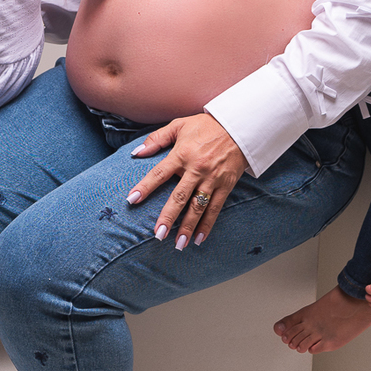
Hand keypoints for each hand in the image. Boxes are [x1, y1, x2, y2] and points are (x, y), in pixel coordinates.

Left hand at [125, 113, 246, 247]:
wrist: (239, 126)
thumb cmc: (206, 126)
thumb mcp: (179, 125)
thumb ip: (156, 139)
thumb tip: (136, 153)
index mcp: (182, 154)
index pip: (159, 174)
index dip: (145, 187)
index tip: (131, 200)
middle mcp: (196, 169)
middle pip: (179, 197)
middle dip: (168, 217)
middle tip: (158, 235)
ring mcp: (212, 179)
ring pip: (198, 207)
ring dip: (188, 227)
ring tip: (179, 244)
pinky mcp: (226, 185)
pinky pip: (216, 208)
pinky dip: (208, 225)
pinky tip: (199, 239)